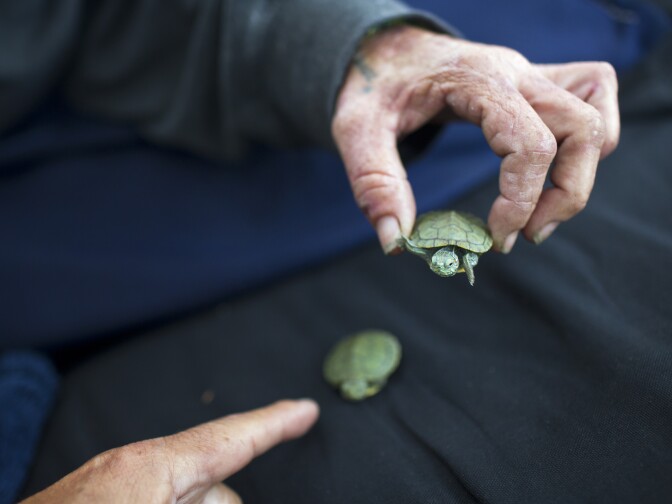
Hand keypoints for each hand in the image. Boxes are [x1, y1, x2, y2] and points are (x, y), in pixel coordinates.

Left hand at [22, 399, 318, 503]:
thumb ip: (211, 502)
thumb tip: (230, 498)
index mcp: (151, 469)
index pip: (231, 435)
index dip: (275, 423)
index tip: (305, 411)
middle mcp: (132, 469)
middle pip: (213, 486)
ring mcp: (112, 485)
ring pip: (184, 496)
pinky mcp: (98, 499)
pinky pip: (157, 498)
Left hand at [332, 25, 618, 253]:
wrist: (384, 49)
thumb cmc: (374, 87)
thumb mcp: (356, 129)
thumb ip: (374, 183)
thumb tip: (396, 242)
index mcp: (476, 82)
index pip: (529, 143)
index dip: (521, 200)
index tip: (495, 238)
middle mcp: (515, 73)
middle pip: (582, 128)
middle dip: (565, 194)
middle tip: (524, 235)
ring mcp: (530, 74)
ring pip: (595, 112)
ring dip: (583, 170)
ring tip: (542, 212)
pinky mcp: (534, 83)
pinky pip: (591, 93)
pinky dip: (590, 137)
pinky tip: (555, 168)